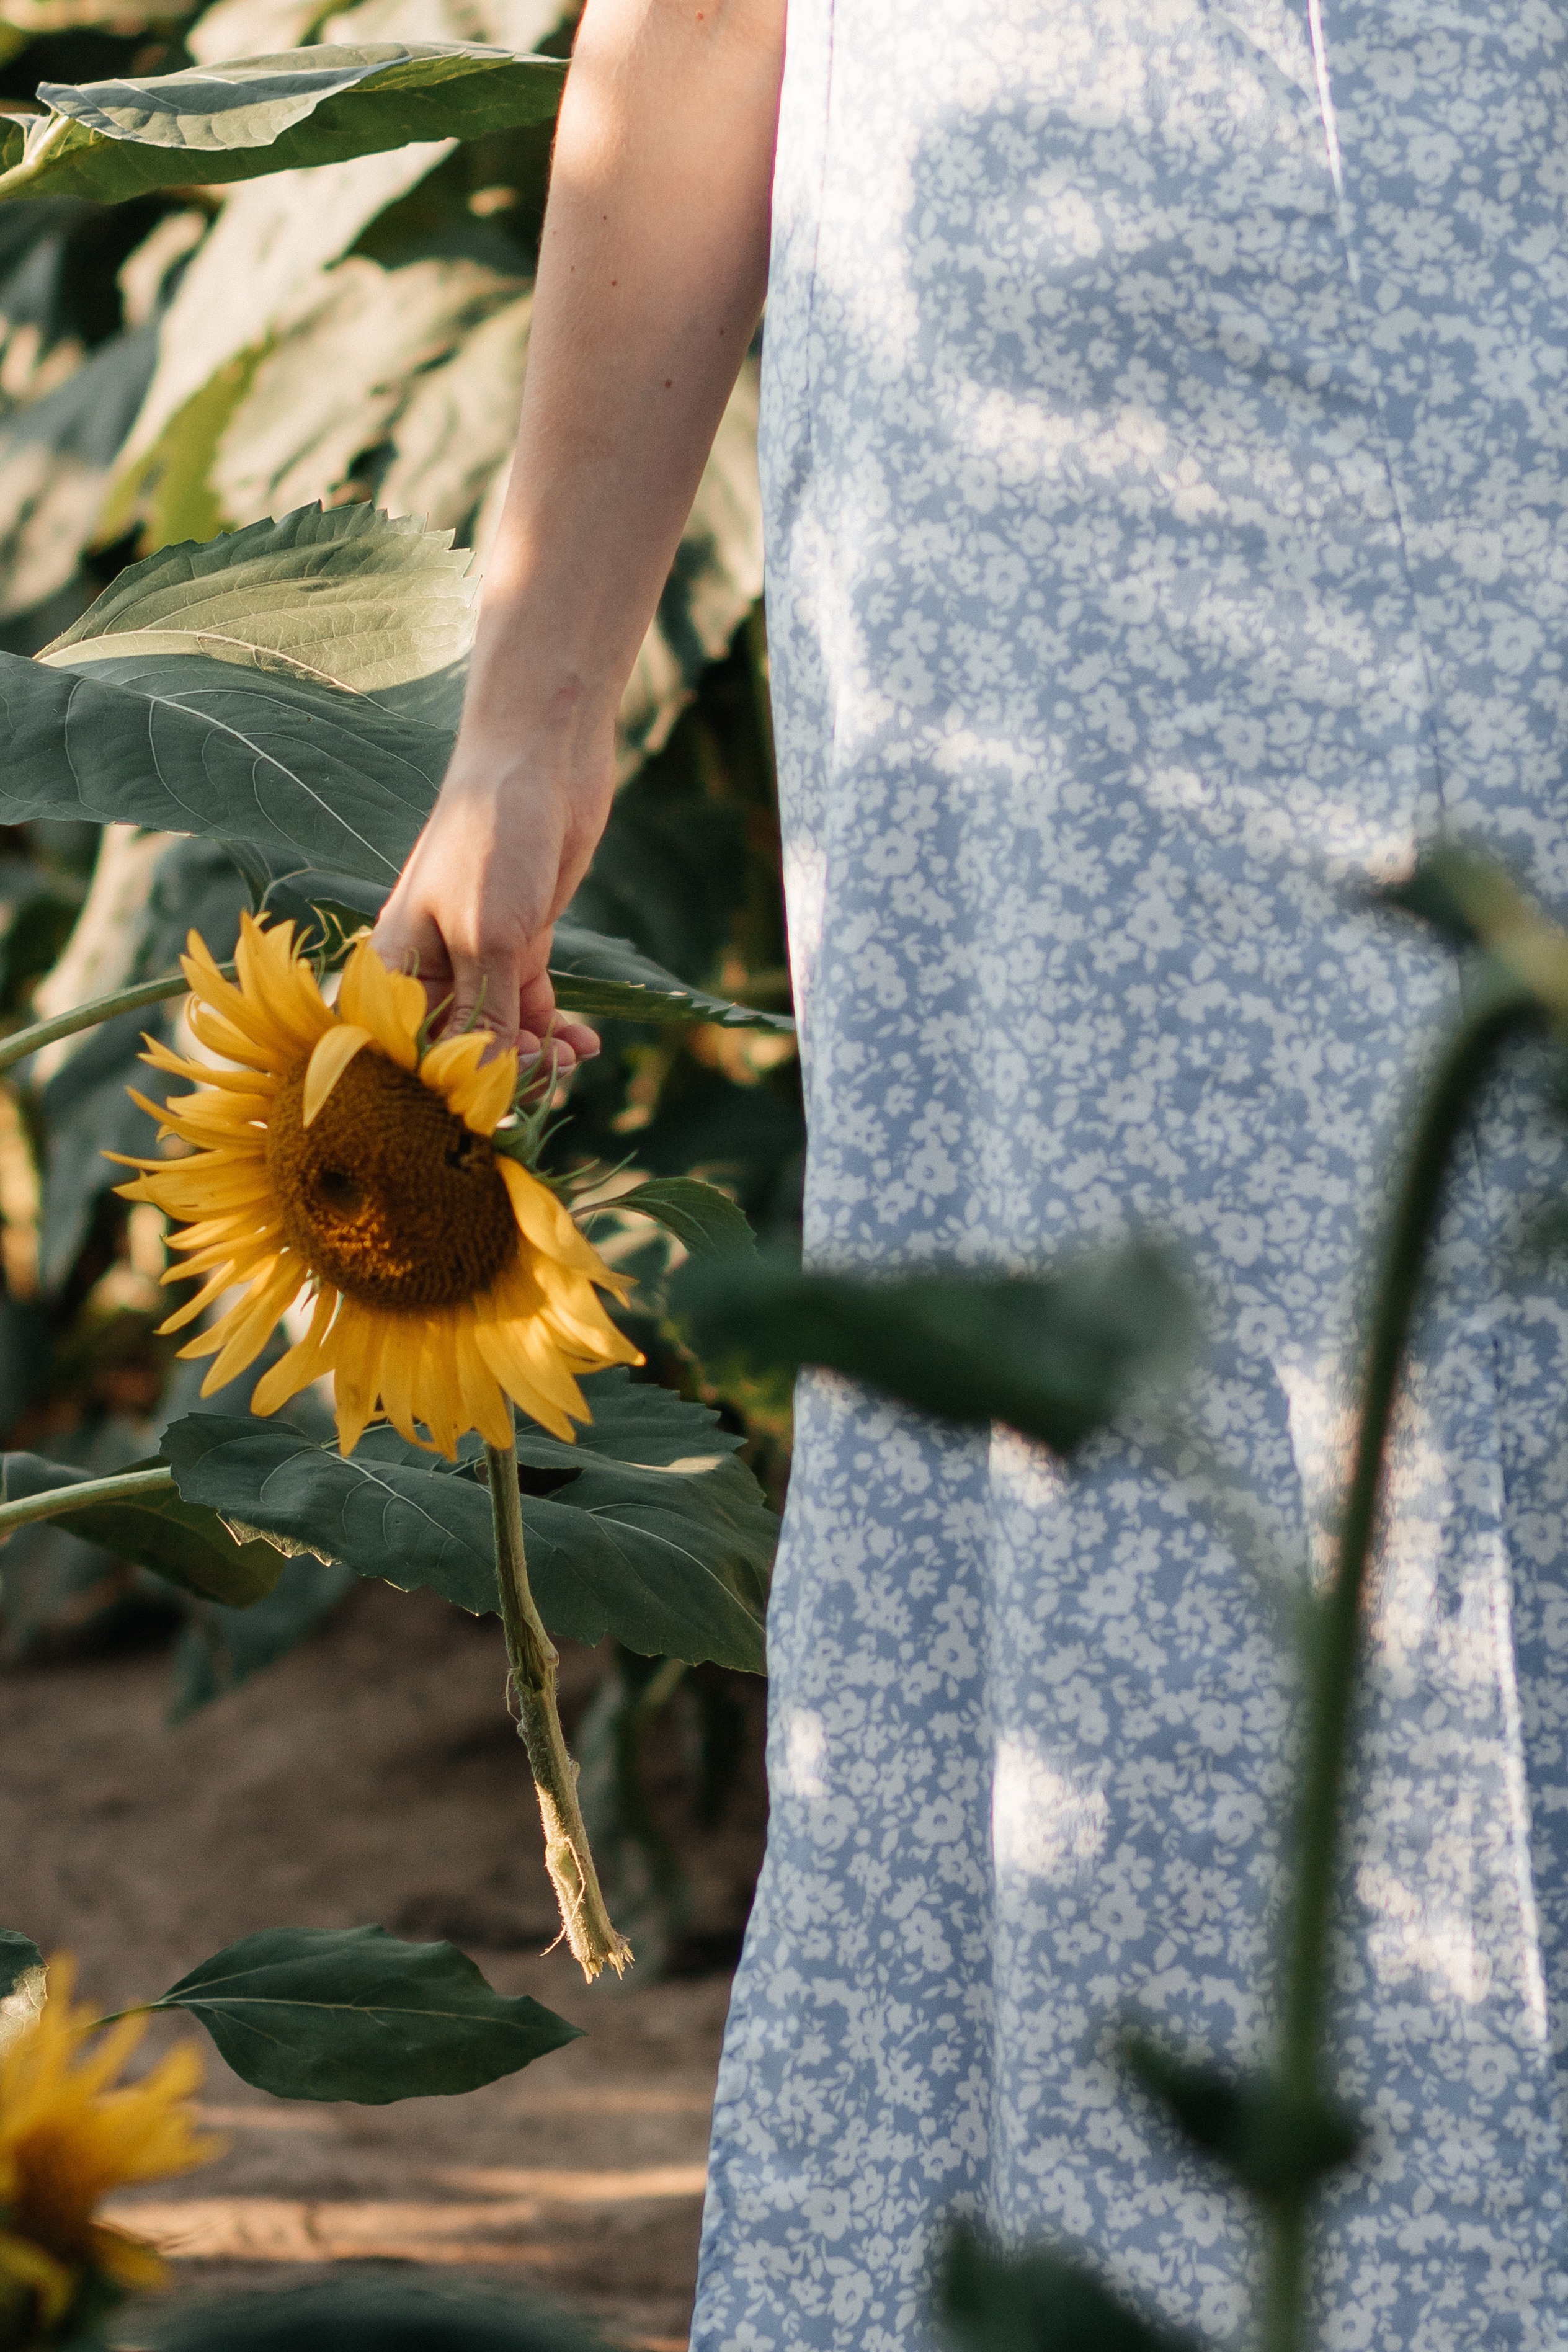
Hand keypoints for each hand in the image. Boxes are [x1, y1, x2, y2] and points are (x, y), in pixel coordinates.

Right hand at [371, 742, 614, 1072]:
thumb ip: (488, 1014)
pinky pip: (532, 1012)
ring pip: (502, 1037)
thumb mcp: (488, 938)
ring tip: (574, 1059)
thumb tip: (486, 1085)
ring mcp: (476, 961)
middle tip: (551, 1075)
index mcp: (393, 968)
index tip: (496, 1103)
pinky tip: (585, 1044)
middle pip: (458, 1053)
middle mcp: (428, 972)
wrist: (540, 764)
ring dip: (538, 1059)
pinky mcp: (518, 948)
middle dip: (504, 1074)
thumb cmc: (491, 840)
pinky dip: (557, 1033)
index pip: (408, 1052)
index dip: (449, 1086)